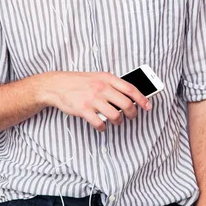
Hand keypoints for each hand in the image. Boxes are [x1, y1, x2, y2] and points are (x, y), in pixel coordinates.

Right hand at [37, 71, 151, 131]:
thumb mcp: (98, 77)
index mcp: (107, 78)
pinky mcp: (83, 110)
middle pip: (126, 104)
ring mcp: (92, 99)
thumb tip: (130, 97)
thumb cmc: (79, 82)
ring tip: (116, 121)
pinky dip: (103, 127)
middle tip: (131, 117)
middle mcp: (101, 88)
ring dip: (118, 122)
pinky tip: (101, 125)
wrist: (57, 85)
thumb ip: (112, 85)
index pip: (131, 89)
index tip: (148, 106)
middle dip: (132, 113)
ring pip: (115, 116)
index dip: (142, 99)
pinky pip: (100, 123)